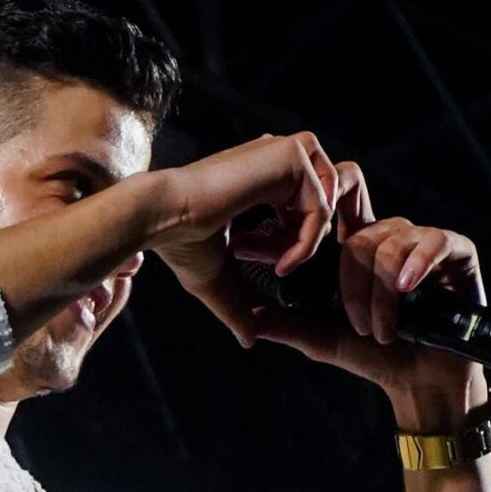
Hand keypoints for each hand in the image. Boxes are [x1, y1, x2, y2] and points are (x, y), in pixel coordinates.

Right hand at [147, 132, 340, 347]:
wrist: (162, 218)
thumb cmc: (180, 242)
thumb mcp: (217, 277)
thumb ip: (238, 303)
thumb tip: (248, 340)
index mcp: (260, 172)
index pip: (306, 201)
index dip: (297, 240)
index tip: (269, 266)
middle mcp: (273, 155)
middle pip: (325, 196)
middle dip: (310, 238)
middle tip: (280, 265)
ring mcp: (282, 151)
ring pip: (328, 199)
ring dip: (310, 239)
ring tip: (281, 262)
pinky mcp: (289, 156)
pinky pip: (323, 206)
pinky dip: (309, 242)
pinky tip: (282, 261)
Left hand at [246, 162, 489, 421]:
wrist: (424, 383)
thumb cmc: (379, 358)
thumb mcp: (326, 340)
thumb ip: (291, 325)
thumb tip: (251, 318)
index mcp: (359, 247)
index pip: (338, 200)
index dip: (313, 210)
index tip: (282, 246)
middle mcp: (390, 238)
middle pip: (360, 230)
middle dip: (352, 281)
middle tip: (356, 324)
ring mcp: (423, 242)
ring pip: (391, 241)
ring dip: (382, 292)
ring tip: (383, 331)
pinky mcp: (456, 251)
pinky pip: (433, 241)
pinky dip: (416, 265)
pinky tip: (406, 289)